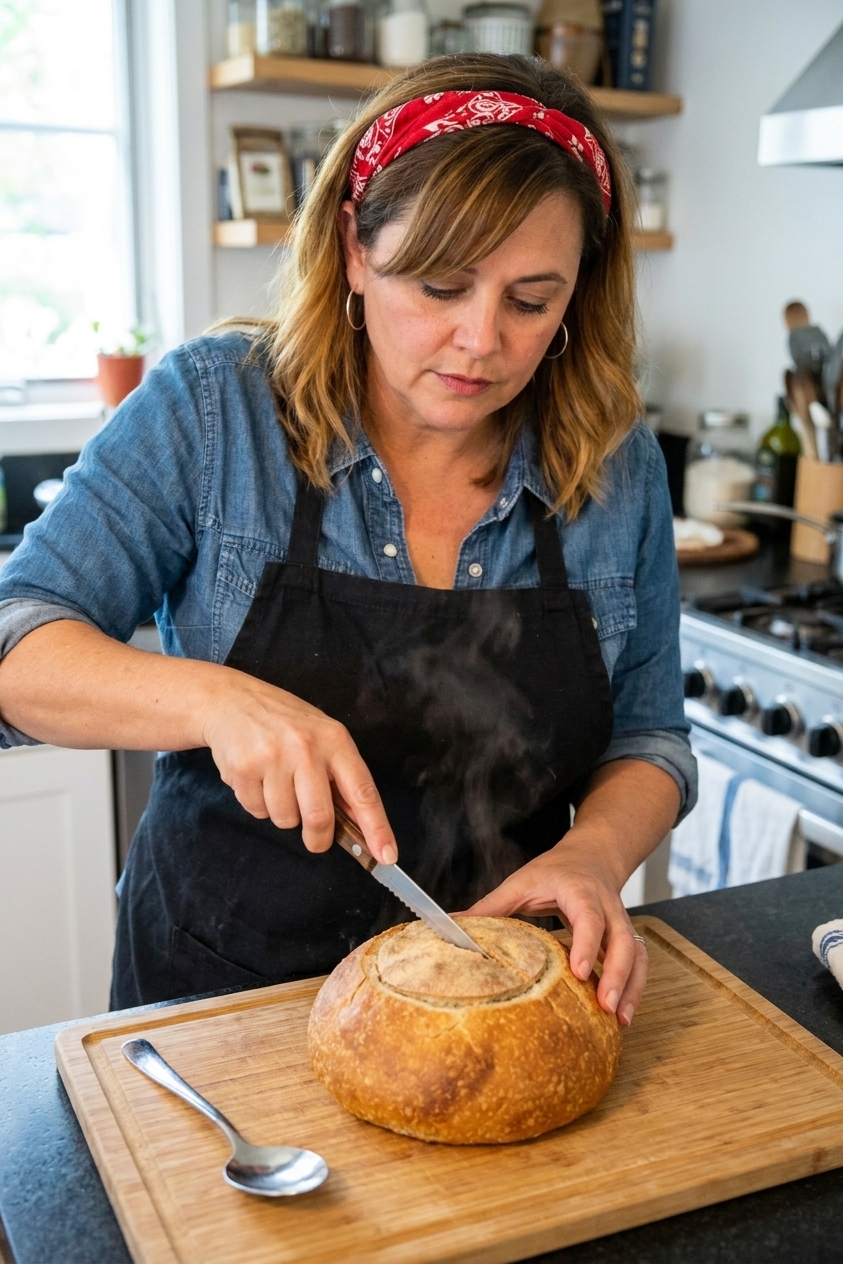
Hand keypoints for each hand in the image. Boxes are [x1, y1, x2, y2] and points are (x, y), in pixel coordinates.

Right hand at [201, 667, 397, 863]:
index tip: (387, 856)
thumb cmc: (284, 722)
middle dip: (318, 839)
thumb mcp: (321, 736)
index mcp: (334, 740)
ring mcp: (273, 757)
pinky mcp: (243, 768)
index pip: (362, 791)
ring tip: (275, 785)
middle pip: (319, 817)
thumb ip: (340, 776)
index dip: (376, 828)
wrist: (230, 700)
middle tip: (315, 840)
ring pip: (285, 819)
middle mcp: (306, 747)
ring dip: (282, 814)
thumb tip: (358, 823)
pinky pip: (256, 811)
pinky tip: (256, 779)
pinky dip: (257, 805)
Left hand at [465, 834, 646, 1026]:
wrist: (592, 856)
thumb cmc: (555, 870)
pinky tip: (623, 1013)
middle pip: (624, 940)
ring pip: (637, 953)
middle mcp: (607, 907)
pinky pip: (639, 962)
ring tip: (620, 1019)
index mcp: (580, 891)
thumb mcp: (521, 881)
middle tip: (606, 1006)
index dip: (587, 944)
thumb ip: (491, 906)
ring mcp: (621, 922)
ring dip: (632, 986)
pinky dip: (635, 987)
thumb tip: (452, 925)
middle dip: (618, 974)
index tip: (580, 972)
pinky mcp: (626, 938)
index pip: (589, 917)